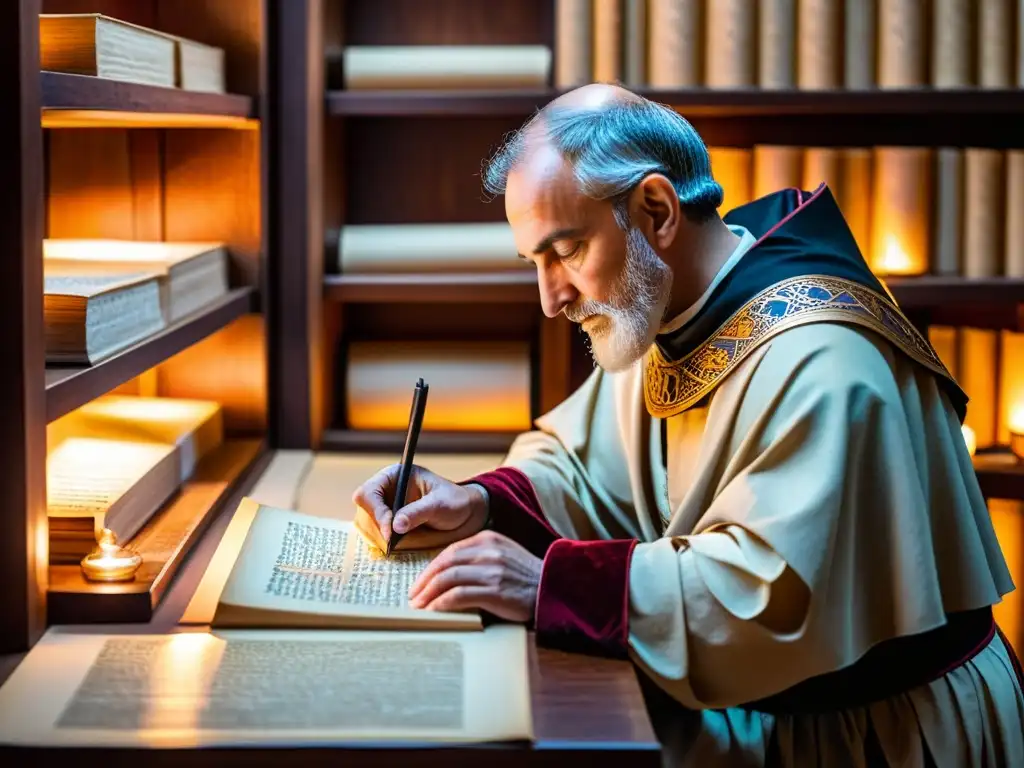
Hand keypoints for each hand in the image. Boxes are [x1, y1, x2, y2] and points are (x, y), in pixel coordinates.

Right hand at [352, 463, 488, 550]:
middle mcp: (385, 492)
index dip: (376, 512)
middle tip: (394, 542)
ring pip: (367, 526)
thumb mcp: (440, 504)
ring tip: (401, 543)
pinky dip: (384, 544)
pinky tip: (400, 547)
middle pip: (364, 511)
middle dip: (377, 527)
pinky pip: (376, 536)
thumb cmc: (455, 502)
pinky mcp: (389, 526)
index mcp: (394, 476)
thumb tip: (395, 525)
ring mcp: (385, 509)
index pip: (368, 492)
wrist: (466, 516)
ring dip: (380, 537)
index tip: (390, 531)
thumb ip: (418, 512)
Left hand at [408, 530, 542, 622]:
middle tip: (413, 596)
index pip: (449, 551)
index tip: (420, 582)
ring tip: (419, 606)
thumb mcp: (502, 555)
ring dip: (429, 594)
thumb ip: (478, 557)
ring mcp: (491, 570)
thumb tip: (447, 575)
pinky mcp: (494, 590)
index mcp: (488, 539)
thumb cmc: (525, 577)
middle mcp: (488, 551)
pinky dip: (442, 604)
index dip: (430, 568)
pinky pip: (458, 595)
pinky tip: (434, 611)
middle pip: (444, 564)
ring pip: (448, 578)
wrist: (553, 587)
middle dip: (424, 581)